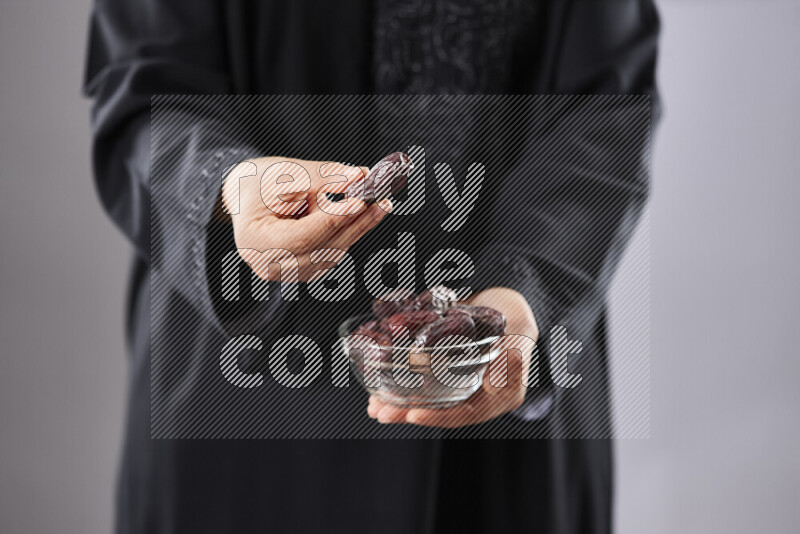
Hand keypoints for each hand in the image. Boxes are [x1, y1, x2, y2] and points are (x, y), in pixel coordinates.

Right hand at [222, 157, 390, 281]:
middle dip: (356, 224)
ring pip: (332, 253)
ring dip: (356, 228)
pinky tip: (359, 215)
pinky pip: (332, 254)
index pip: (302, 236)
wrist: (247, 198)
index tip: (360, 201)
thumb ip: (322, 177)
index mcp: (255, 243)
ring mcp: (287, 273)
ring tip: (375, 203)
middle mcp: (269, 265)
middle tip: (382, 203)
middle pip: (322, 249)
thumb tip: (358, 177)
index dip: (333, 220)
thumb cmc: (259, 183)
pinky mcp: (303, 271)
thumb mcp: (285, 172)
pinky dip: (347, 234)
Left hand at [368, 287, 538, 426]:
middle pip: (440, 409)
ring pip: (427, 397)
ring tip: (374, 405)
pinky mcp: (442, 367)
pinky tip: (377, 383)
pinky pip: (419, 378)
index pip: (467, 413)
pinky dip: (399, 381)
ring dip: (398, 402)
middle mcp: (476, 394)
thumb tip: (492, 385)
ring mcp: (458, 381)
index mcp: (499, 395)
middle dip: (408, 412)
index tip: (413, 415)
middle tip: (381, 412)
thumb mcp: (521, 333)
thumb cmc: (516, 316)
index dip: (439, 417)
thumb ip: (512, 358)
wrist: (503, 299)